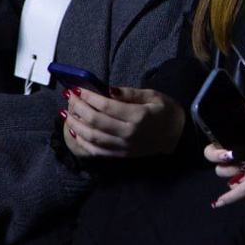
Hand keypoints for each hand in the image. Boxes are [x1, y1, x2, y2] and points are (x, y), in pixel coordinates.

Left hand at [62, 86, 184, 158]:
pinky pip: (98, 151)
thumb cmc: (166, 112)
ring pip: (93, 137)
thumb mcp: (153, 95)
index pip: (106, 106)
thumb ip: (130, 93)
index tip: (77, 88)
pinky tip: (74, 132)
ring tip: (66, 113)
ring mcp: (124, 147)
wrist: (178, 136)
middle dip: (78, 108)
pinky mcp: (121, 155)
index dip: (89, 97)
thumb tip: (107, 90)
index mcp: (138, 116)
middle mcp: (129, 133)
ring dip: (76, 125)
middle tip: (69, 97)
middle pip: (96, 121)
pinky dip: (83, 142)